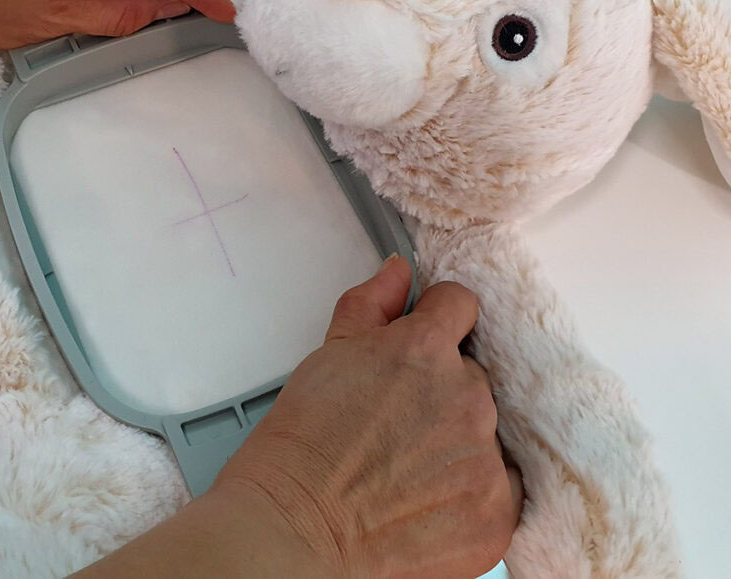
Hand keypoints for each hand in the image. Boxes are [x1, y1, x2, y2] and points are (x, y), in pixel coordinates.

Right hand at [213, 254, 522, 576]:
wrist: (296, 525)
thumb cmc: (304, 445)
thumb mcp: (329, 354)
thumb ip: (371, 305)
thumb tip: (398, 273)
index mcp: (425, 349)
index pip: (461, 305)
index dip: (439, 319)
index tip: (426, 338)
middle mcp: (466, 397)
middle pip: (473, 374)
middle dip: (441, 389)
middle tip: (397, 420)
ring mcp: (485, 457)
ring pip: (485, 430)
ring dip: (457, 439)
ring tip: (405, 465)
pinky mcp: (497, 513)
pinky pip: (501, 485)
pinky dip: (471, 489)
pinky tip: (427, 497)